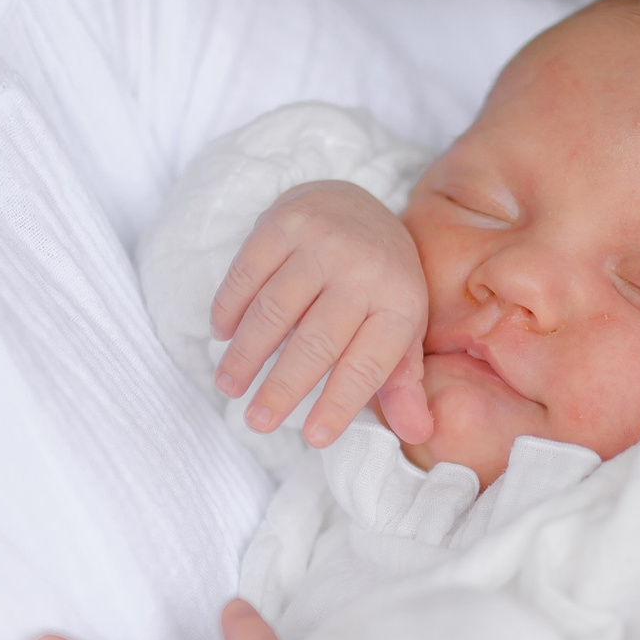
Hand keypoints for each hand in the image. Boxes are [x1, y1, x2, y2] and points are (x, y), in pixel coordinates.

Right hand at [210, 179, 434, 446]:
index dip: (340, 403)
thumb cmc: (379, 282)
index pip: (368, 364)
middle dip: (282, 389)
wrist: (356, 201)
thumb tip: (418, 432)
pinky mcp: (283, 222)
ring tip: (229, 387)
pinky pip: (247, 274)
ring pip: (274, 311)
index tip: (314, 438)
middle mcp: (364, 270)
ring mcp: (322, 242)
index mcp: (399, 303)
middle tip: (257, 423)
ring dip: (246, 355)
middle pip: (316, 343)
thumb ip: (403, 382)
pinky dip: (229, 309)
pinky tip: (221, 336)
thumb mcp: (402, 328)